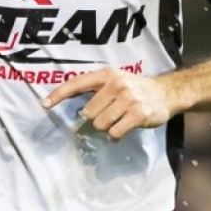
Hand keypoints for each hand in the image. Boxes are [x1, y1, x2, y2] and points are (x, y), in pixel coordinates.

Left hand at [43, 68, 172, 139]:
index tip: (44, 104)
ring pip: (100, 124)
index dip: (59, 94)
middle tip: (110, 114)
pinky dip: (115, 135)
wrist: (165, 93)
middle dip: (96, 118)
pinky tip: (124, 128)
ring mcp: (128, 99)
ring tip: (119, 120)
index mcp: (106, 75)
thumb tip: (72, 102)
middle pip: (88, 112)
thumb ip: (96, 89)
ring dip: (107, 127)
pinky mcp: (137, 114)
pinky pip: (115, 133)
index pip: (77, 83)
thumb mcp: (115, 80)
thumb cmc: (135, 88)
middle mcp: (116, 84)